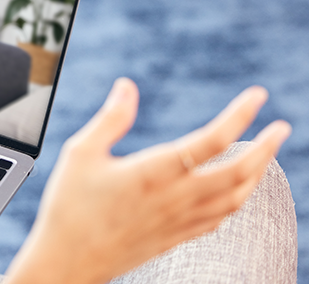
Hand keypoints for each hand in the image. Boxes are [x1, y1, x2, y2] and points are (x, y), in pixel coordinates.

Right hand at [4, 78, 289, 283]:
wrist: (66, 262)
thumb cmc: (69, 206)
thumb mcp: (80, 153)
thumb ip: (110, 118)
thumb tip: (127, 86)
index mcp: (154, 172)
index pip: (212, 140)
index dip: (240, 115)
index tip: (257, 96)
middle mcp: (174, 198)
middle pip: (239, 173)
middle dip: (266, 148)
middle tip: (281, 127)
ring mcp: (178, 222)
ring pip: (235, 200)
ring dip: (257, 175)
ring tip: (264, 156)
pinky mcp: (173, 239)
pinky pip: (219, 221)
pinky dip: (236, 202)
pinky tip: (234, 194)